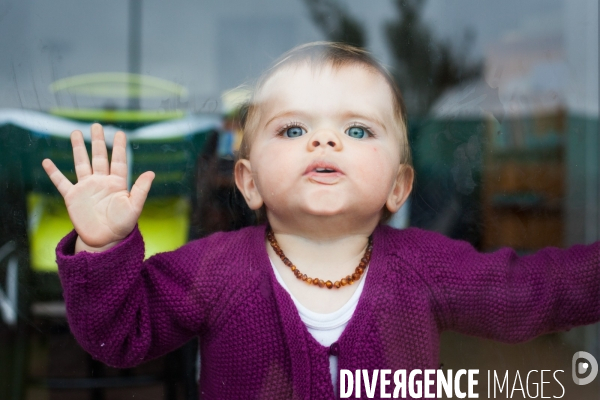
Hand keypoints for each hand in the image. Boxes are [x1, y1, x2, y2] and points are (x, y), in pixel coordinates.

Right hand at [42, 123, 154, 251]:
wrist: (105, 240)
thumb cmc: (122, 225)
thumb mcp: (134, 207)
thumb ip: (140, 190)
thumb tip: (151, 173)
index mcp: (117, 183)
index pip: (118, 160)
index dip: (119, 147)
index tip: (120, 133)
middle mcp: (101, 182)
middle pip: (98, 157)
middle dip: (98, 141)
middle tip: (96, 125)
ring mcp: (86, 188)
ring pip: (81, 163)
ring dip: (78, 148)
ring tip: (75, 132)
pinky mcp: (73, 197)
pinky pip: (61, 182)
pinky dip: (54, 172)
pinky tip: (47, 162)